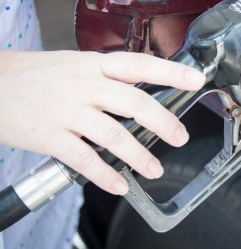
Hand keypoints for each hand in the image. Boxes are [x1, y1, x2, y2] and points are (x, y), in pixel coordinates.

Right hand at [0, 50, 204, 194]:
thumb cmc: (36, 75)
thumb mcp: (75, 64)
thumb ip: (108, 77)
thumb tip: (144, 91)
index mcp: (93, 65)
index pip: (139, 65)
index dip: (170, 72)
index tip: (195, 80)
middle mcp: (84, 86)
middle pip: (134, 102)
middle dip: (163, 122)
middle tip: (180, 136)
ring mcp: (66, 111)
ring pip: (113, 134)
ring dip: (139, 154)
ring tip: (155, 168)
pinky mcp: (49, 137)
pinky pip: (83, 159)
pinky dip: (104, 174)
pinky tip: (119, 183)